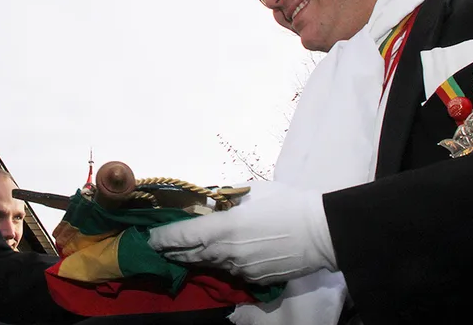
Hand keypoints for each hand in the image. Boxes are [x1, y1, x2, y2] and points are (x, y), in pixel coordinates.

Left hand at [148, 181, 336, 283]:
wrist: (323, 232)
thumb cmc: (287, 203)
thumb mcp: (252, 193)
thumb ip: (226, 201)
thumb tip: (211, 205)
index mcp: (221, 228)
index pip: (180, 236)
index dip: (161, 238)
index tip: (149, 238)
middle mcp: (224, 252)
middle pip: (189, 255)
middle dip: (172, 252)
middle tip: (159, 248)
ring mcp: (239, 269)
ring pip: (209, 264)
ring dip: (195, 258)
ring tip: (183, 253)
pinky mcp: (254, 279)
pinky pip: (231, 270)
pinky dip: (222, 263)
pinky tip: (221, 256)